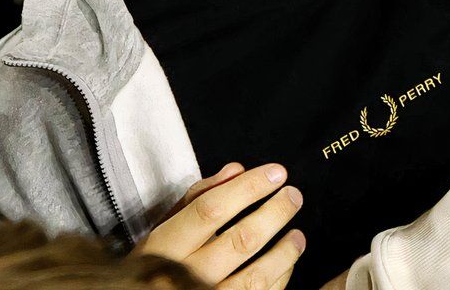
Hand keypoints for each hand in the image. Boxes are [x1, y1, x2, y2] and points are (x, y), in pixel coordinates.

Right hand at [136, 163, 305, 289]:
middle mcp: (183, 277)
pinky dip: (279, 279)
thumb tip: (236, 171)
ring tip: (298, 236)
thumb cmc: (151, 267)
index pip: (210, 210)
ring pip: (255, 277)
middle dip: (275, 214)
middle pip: (241, 241)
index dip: (248, 188)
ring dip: (284, 252)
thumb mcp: (160, 232)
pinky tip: (286, 265)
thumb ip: (196, 199)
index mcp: (163, 248)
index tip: (276, 173)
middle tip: (293, 196)